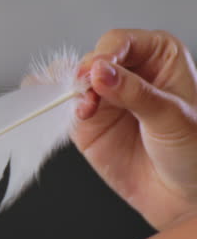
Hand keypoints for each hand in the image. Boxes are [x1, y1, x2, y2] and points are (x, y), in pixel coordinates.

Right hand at [73, 29, 196, 230]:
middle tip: (88, 95)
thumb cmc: (195, 152)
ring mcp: (105, 96)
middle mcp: (129, 71)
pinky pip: (62, 104)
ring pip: (73, 79)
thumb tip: (99, 71)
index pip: (120, 42)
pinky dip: (55, 104)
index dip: (105, 55)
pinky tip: (63, 109)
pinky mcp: (86, 120)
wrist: (184, 196)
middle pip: (92, 59)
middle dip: (85, 75)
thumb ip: (135, 93)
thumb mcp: (173, 118)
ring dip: (70, 92)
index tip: (96, 73)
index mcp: (158, 57)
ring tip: (85, 111)